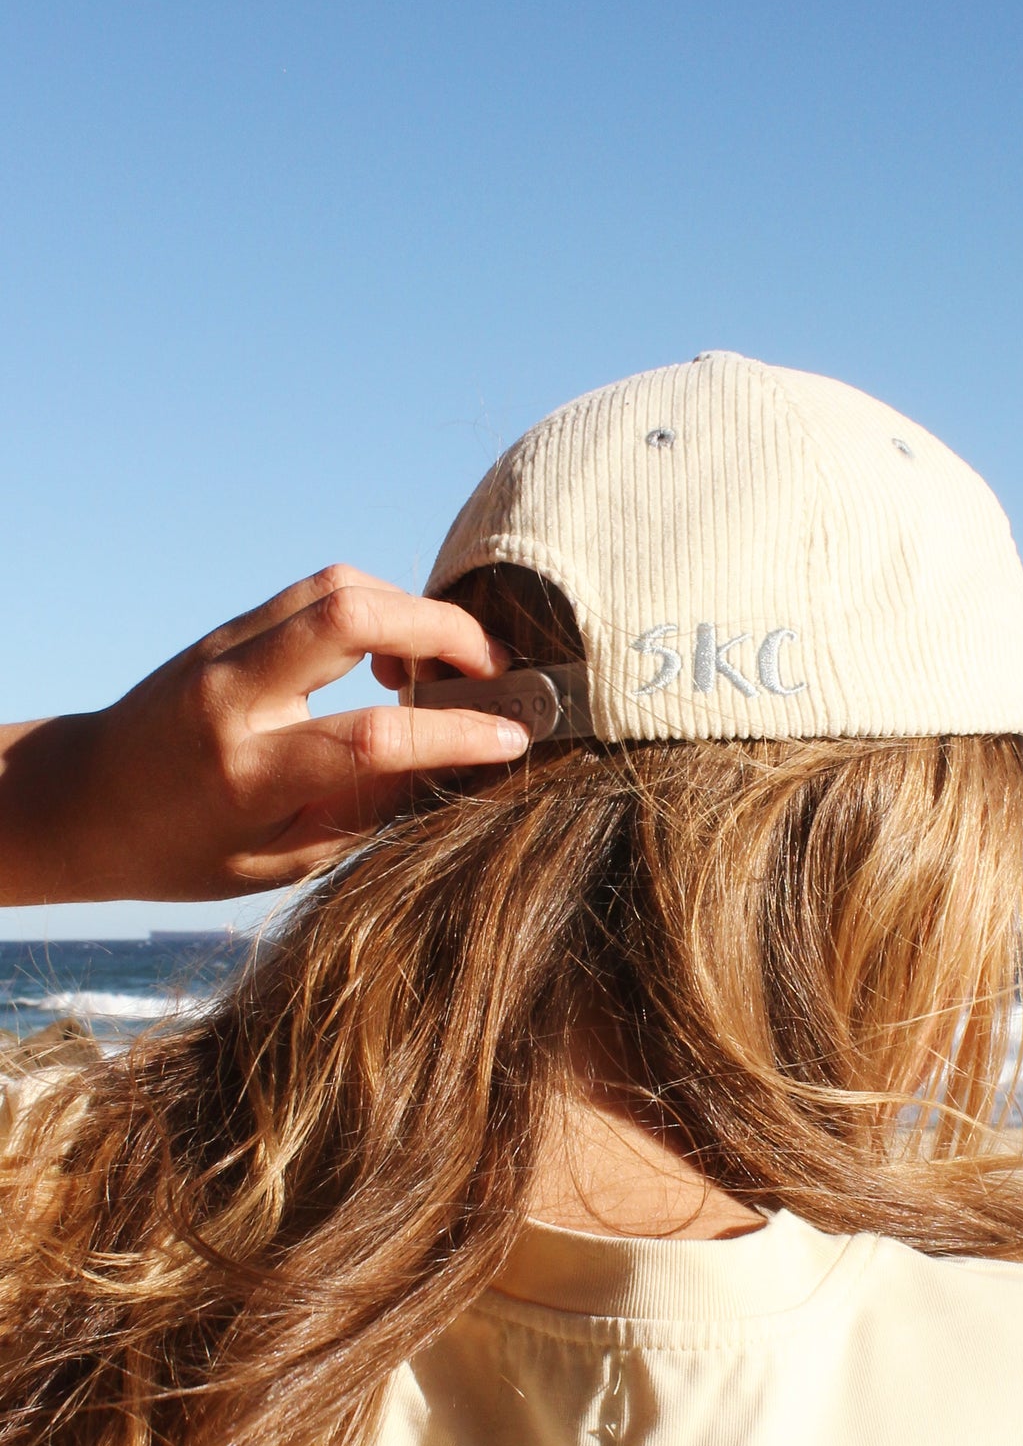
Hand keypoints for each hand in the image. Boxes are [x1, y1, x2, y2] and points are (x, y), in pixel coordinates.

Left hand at [0, 566, 531, 903]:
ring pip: (338, 586)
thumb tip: (453, 761)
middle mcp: (232, 696)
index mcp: (245, 772)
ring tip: (445, 663)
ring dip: (412, 611)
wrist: (83, 801)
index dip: (455, 732)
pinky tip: (394, 654)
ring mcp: (224, 649)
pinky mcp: (227, 628)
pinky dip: (375, 609)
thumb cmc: (183, 851)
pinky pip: (316, 593)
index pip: (369, 736)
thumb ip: (362, 808)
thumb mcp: (277, 859)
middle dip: (444, 630)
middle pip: (352, 615)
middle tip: (494, 668)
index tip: (515, 735)